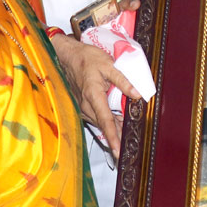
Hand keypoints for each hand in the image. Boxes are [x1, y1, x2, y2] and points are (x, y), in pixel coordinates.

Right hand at [51, 26, 141, 158]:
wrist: (68, 56)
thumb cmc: (88, 58)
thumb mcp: (108, 64)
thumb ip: (124, 80)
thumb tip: (138, 94)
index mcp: (93, 95)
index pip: (105, 120)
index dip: (113, 137)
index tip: (117, 150)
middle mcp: (86, 104)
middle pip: (104, 125)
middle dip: (115, 137)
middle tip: (127, 148)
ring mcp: (82, 106)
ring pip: (100, 122)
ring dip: (112, 129)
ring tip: (125, 136)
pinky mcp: (82, 105)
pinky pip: (96, 117)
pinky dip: (106, 121)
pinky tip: (117, 123)